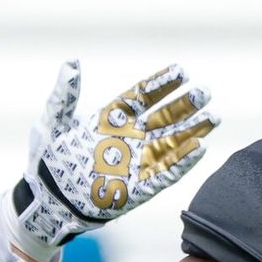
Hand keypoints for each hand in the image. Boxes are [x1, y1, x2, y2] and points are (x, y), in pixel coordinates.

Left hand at [13, 60, 217, 255]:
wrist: (47, 198)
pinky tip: (199, 148)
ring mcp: (135, 163)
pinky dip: (182, 162)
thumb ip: (64, 95)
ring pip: (171, 144)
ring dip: (192, 132)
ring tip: (213, 118)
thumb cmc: (47, 160)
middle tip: (205, 92)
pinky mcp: (138, 188)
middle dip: (184, 106)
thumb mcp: (52, 123)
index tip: (181, 71)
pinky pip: (165, 174)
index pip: (142, 96)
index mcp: (112, 119)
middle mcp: (129, 139)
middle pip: (164, 118)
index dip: (161, 84)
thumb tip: (71, 63)